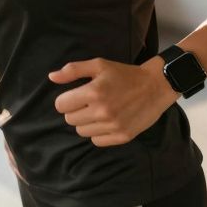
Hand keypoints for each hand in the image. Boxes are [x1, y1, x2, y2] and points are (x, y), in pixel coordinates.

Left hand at [48, 56, 178, 147]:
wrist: (155, 86)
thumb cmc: (124, 74)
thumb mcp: (98, 65)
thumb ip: (73, 70)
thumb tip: (51, 77)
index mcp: (93, 92)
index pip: (61, 105)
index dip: (65, 100)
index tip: (75, 96)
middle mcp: (102, 111)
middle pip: (70, 120)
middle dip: (75, 110)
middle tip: (89, 102)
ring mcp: (112, 125)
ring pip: (81, 132)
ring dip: (86, 122)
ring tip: (98, 111)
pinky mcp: (122, 137)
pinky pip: (96, 141)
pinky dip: (98, 132)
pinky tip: (107, 121)